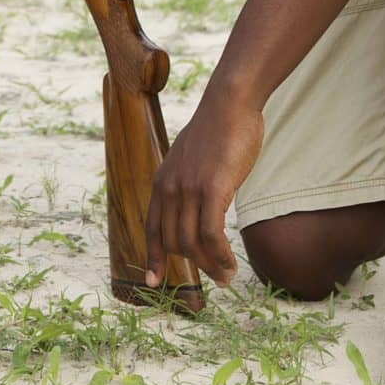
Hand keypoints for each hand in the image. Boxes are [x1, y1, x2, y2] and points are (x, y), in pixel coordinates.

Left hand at [144, 95, 263, 288]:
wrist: (229, 103)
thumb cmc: (219, 128)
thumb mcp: (194, 157)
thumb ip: (189, 179)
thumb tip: (197, 198)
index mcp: (163, 181)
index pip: (152, 228)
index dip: (154, 257)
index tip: (155, 281)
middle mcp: (170, 188)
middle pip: (174, 242)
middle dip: (195, 266)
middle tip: (218, 277)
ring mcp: (189, 189)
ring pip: (192, 244)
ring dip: (211, 266)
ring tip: (228, 276)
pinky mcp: (212, 189)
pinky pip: (211, 236)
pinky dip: (220, 256)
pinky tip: (232, 264)